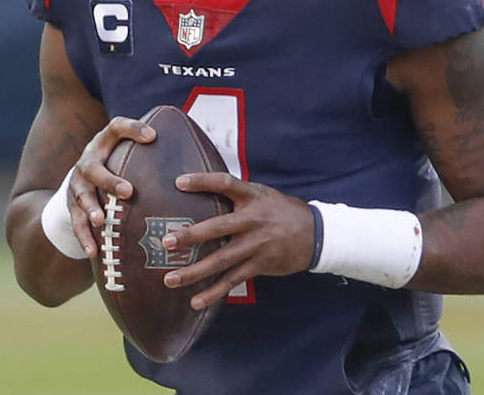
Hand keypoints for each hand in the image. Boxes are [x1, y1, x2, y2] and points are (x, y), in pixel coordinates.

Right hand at [67, 116, 155, 257]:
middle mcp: (88, 161)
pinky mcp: (72, 206)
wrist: (81, 179)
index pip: (116, 127)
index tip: (153, 136)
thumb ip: (151, 151)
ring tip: (101, 221)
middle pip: (94, 168)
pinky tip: (94, 251)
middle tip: (128, 192)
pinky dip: (84, 237)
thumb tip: (196, 155)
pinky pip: (76, 223)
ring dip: (91, 209)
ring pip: (81, 196)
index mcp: (104, 144)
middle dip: (110, 181)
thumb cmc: (116, 164)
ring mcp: (77, 184)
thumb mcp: (127, 151)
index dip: (133, 129)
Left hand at [159, 173, 314, 309]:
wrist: (316, 234)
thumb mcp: (263, 194)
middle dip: (190, 236)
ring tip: (170, 279)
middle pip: (217, 227)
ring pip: (221, 260)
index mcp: (252, 197)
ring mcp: (256, 245)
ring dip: (194, 271)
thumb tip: (205, 192)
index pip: (225, 183)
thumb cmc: (282, 211)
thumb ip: (238, 195)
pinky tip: (196, 301)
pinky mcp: (260, 264)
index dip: (202, 181)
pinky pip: (233, 280)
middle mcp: (252, 220)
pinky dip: (214, 292)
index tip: (179, 182)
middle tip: (166, 242)